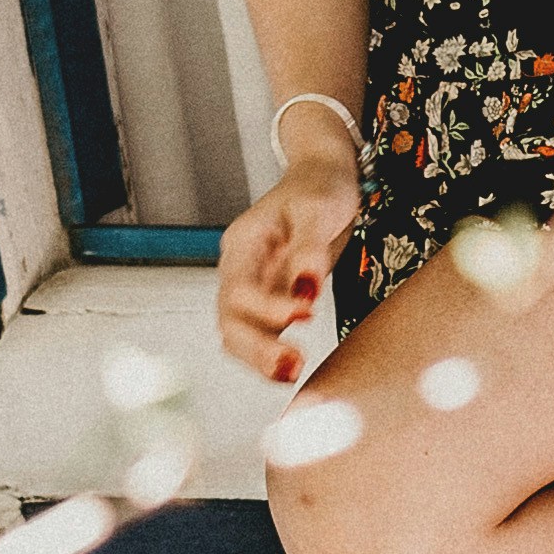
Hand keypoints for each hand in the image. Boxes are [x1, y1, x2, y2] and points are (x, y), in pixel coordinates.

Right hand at [219, 127, 362, 380]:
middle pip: (229, 319)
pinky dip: (269, 356)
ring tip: (293, 374)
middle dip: (255, 348)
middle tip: (291, 366)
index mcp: (244, 243)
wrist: (324, 180)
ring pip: (237, 334)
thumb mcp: (318, 210)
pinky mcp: (270, 302)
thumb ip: (309, 249)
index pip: (239, 287)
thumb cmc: (320, 188)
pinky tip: (293, 369)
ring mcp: (252, 288)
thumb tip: (306, 290)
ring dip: (259, 359)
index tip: (308, 312)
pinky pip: (258, 336)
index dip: (268, 307)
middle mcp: (240, 269)